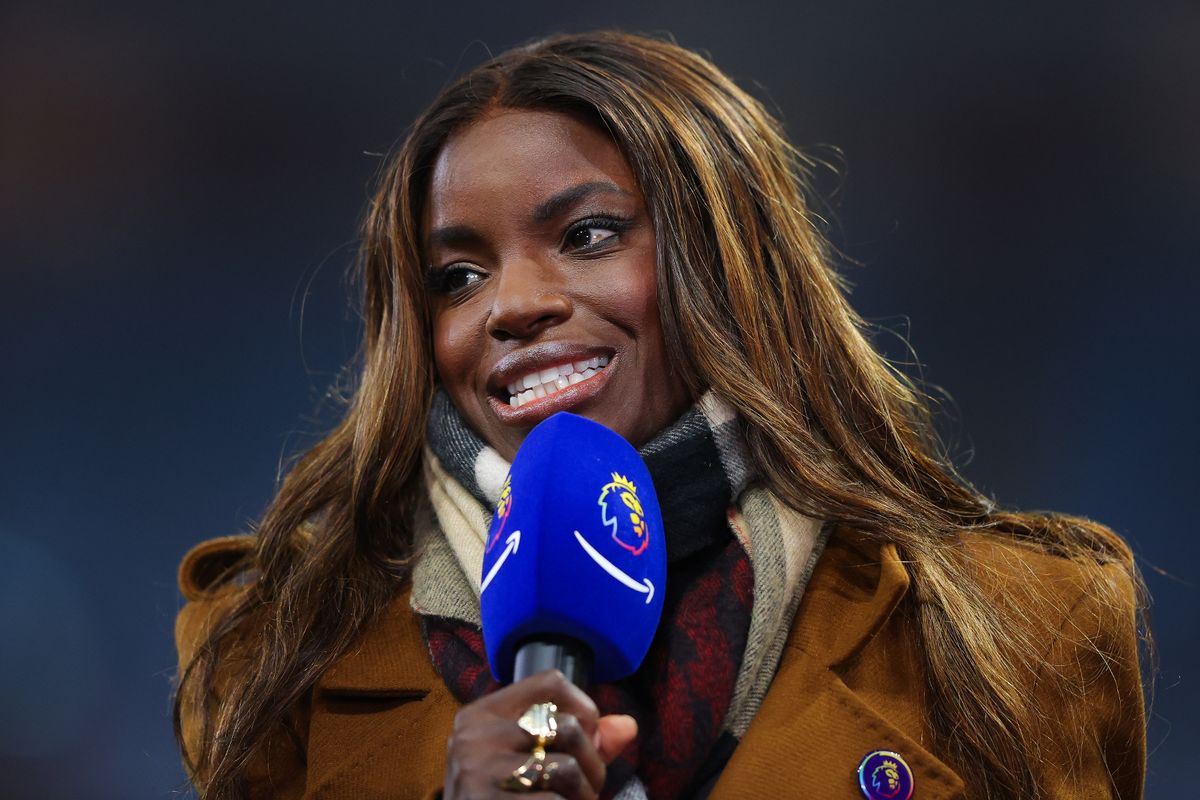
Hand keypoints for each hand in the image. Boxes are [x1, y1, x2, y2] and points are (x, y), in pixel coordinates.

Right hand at [443, 669, 637, 798]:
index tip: (588, 739)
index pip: (550, 682)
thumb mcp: (532, 762)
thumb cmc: (505, 799)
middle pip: (565, 726)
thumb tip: (628, 726)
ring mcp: (478, 772)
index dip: (584, 707)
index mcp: (481, 714)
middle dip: (593, 762)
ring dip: (585, 794)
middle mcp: (474, 736)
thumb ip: (579, 742)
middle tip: (589, 788)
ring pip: (566, 768)